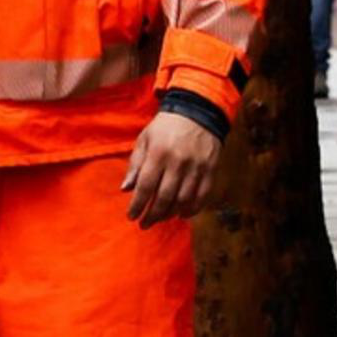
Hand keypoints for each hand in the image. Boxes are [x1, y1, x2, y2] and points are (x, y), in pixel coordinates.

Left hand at [123, 106, 224, 226]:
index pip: (146, 186)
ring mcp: (197, 167)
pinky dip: (193, 209)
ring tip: (161, 218)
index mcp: (158, 154)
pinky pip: (202, 195)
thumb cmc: (165, 127)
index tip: (131, 216)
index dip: (138, 204)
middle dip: (153, 214)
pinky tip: (182, 214)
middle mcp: (178, 162)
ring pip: (184, 199)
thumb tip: (125, 189)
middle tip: (144, 224)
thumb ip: (135, 165)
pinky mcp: (211, 170)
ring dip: (171, 214)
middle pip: (165, 197)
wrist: (198, 113)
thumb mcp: (144, 140)